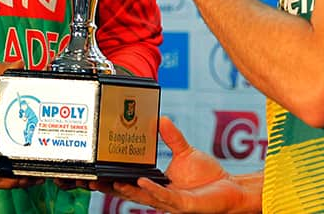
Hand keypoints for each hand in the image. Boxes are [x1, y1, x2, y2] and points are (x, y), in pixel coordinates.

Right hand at [90, 117, 255, 213]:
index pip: (130, 183)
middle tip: (92, 181)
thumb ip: (171, 137)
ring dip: (128, 190)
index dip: (111, 179)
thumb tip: (160, 118)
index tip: (95, 172)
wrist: (230, 189)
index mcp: (157, 185)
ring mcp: (171, 202)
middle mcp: (161, 196)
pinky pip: (166, 197)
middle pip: (130, 193)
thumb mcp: (185, 152)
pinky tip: (142, 181)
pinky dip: (152, 189)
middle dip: (111, 188)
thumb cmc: (208, 177)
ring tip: (113, 180)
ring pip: (144, 197)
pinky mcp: (184, 204)